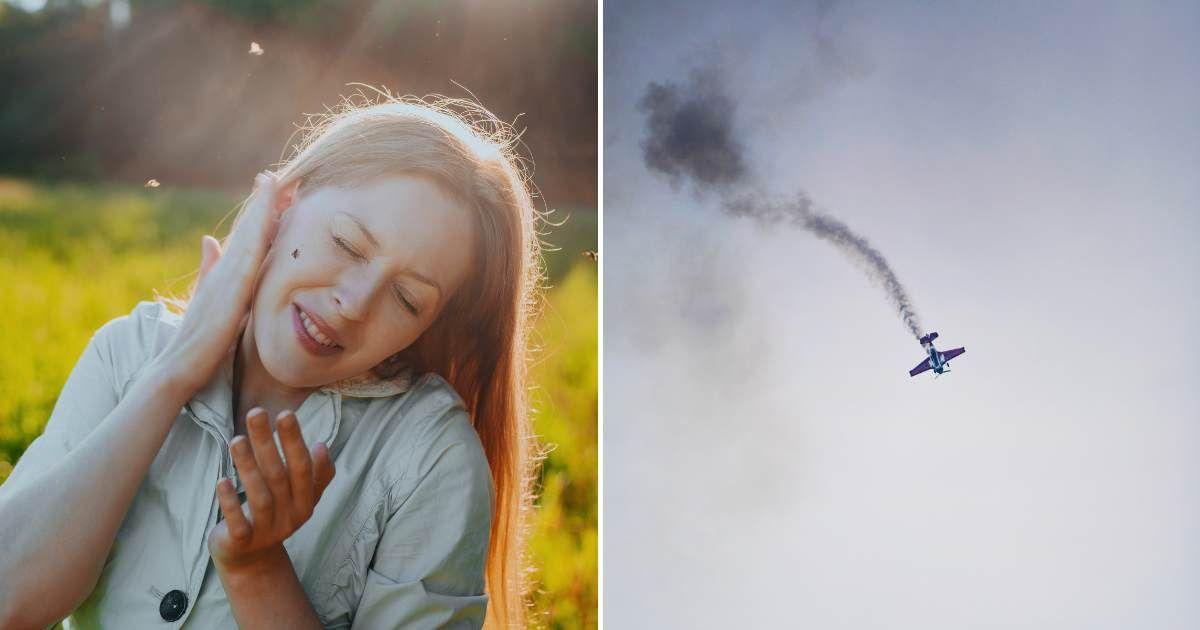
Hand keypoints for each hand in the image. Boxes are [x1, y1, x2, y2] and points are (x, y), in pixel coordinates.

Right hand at [156, 171, 285, 394]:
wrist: (179, 366)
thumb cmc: (197, 337)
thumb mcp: (209, 297)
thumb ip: (210, 268)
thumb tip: (209, 240)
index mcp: (225, 272)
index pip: (247, 236)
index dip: (261, 212)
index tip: (275, 188)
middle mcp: (225, 271)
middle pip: (248, 229)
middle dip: (263, 202)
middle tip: (277, 174)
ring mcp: (226, 280)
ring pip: (248, 237)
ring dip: (261, 209)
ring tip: (273, 183)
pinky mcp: (230, 294)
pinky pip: (248, 261)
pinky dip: (257, 238)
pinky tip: (267, 221)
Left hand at [208, 408, 334, 571]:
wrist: (251, 560)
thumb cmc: (274, 515)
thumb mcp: (299, 497)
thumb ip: (315, 474)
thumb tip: (321, 445)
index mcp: (306, 501)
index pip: (303, 467)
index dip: (294, 441)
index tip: (285, 413)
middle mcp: (291, 516)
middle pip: (280, 476)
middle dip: (268, 443)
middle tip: (256, 412)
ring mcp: (268, 530)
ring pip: (260, 496)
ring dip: (248, 466)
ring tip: (236, 439)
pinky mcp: (243, 542)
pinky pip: (239, 523)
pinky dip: (230, 502)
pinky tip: (222, 480)